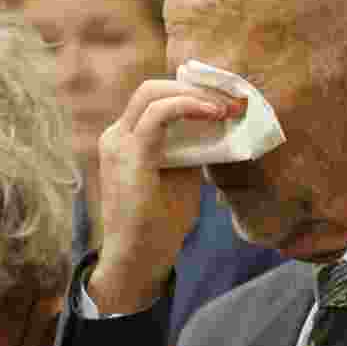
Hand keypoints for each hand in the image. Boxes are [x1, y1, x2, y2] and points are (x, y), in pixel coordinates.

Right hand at [91, 80, 246, 313]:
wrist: (140, 258)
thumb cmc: (159, 224)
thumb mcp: (181, 176)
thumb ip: (189, 149)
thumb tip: (214, 126)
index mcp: (125, 140)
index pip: (153, 99)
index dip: (189, 92)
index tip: (224, 101)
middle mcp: (115, 135)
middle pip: (152, 89)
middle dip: (195, 88)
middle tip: (230, 99)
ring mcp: (118, 142)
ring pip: (153, 93)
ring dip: (195, 94)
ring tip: (226, 106)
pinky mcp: (129, 153)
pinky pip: (158, 114)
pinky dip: (187, 106)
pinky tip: (212, 113)